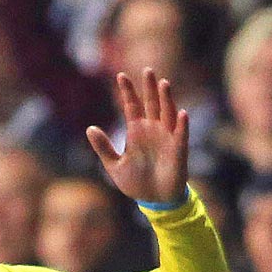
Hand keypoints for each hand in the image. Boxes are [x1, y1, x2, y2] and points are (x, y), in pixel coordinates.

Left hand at [87, 68, 189, 206]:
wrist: (154, 201)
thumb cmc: (136, 182)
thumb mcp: (114, 166)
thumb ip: (103, 147)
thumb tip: (90, 128)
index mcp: (137, 131)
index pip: (132, 106)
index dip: (127, 91)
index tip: (120, 75)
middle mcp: (153, 130)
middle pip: (151, 103)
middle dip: (149, 88)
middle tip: (147, 70)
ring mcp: (166, 138)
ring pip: (167, 114)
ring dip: (166, 99)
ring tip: (164, 83)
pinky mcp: (178, 151)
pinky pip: (181, 135)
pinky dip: (181, 125)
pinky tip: (181, 113)